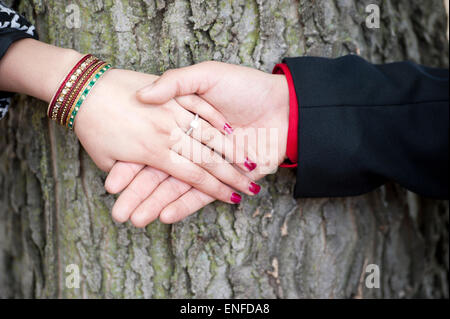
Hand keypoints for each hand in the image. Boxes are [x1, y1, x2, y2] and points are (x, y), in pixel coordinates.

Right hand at [105, 62, 289, 225]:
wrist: (282, 106)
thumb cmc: (245, 87)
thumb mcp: (206, 75)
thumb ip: (176, 82)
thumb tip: (145, 95)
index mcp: (180, 124)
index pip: (149, 149)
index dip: (131, 167)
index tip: (112, 184)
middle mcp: (190, 146)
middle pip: (159, 173)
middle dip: (139, 194)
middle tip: (118, 213)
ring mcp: (208, 165)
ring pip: (177, 187)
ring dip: (157, 204)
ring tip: (136, 220)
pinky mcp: (225, 179)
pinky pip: (202, 194)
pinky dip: (185, 205)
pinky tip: (165, 216)